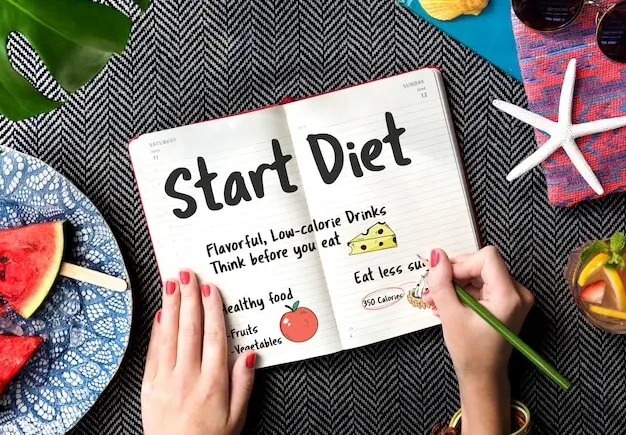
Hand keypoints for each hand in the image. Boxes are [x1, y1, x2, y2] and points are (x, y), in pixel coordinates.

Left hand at [142, 270, 255, 434]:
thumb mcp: (237, 417)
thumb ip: (243, 383)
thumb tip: (249, 354)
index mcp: (213, 383)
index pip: (213, 336)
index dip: (211, 309)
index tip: (209, 288)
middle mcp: (188, 377)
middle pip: (189, 329)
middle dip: (188, 298)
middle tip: (187, 274)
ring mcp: (166, 380)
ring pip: (169, 335)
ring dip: (171, 306)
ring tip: (171, 283)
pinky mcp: (149, 386)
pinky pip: (154, 353)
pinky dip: (157, 331)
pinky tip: (160, 314)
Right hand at [422, 246, 533, 434]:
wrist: (483, 377)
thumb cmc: (472, 353)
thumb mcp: (451, 315)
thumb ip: (442, 283)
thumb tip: (437, 255)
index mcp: (509, 295)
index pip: (486, 257)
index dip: (461, 264)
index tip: (444, 279)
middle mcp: (517, 292)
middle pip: (482, 264)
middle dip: (454, 275)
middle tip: (433, 289)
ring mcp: (513, 297)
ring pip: (479, 274)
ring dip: (454, 285)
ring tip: (435, 301)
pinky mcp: (506, 301)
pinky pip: (481, 285)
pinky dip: (462, 292)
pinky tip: (447, 305)